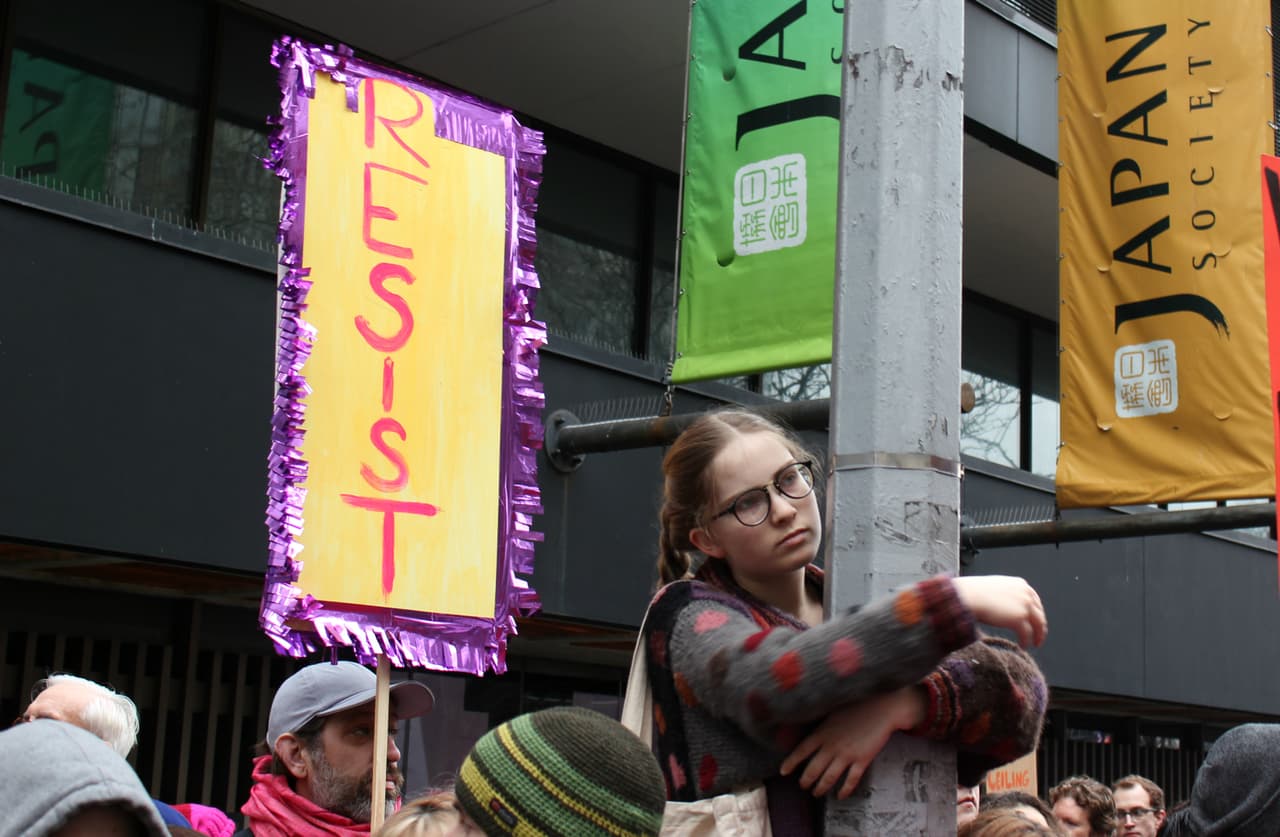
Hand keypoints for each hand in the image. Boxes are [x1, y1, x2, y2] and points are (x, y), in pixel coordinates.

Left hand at [779, 687, 925, 798]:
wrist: (881, 708)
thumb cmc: (856, 706)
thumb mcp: (832, 712)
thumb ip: (821, 725)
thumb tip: (809, 730)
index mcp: (822, 733)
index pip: (801, 751)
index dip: (791, 763)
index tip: (783, 772)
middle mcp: (832, 746)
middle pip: (813, 769)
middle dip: (805, 781)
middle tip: (803, 786)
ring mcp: (847, 754)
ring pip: (829, 778)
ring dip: (821, 788)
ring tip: (817, 793)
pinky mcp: (862, 760)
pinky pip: (851, 780)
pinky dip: (845, 790)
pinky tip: (841, 795)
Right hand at [953, 576, 1047, 647]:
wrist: (968, 596)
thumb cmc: (974, 592)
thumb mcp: (996, 587)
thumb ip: (1007, 594)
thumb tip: (1006, 606)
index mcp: (1020, 584)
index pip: (1035, 600)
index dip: (1036, 612)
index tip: (1035, 620)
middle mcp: (1026, 594)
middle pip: (1039, 612)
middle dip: (1040, 625)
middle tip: (1038, 635)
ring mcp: (1024, 606)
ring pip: (1038, 624)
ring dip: (1037, 635)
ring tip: (1034, 643)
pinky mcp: (1019, 619)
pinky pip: (1027, 634)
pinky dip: (1026, 641)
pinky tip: (1022, 646)